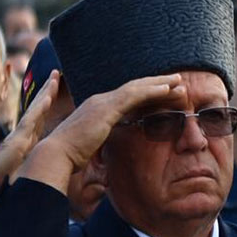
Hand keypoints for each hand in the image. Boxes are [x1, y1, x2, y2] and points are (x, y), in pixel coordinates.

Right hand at [0, 70, 58, 191]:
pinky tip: (48, 98)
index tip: (56, 88)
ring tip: (55, 77)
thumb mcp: (25, 167)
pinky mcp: (17, 140)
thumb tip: (46, 164)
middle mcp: (24, 132)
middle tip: (57, 73)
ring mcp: (20, 134)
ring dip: (46, 92)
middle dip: (48, 90)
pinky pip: (31, 121)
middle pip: (39, 107)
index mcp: (28, 138)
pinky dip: (40, 109)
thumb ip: (33, 161)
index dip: (48, 101)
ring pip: (36, 109)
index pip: (41, 115)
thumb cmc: (4, 179)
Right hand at [18, 73, 183, 192]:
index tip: (163, 90)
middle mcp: (101, 100)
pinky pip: (134, 96)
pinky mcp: (107, 109)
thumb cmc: (71, 156)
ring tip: (179, 82)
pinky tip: (167, 89)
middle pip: (134, 87)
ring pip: (137, 88)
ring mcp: (103, 102)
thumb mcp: (92, 146)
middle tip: (177, 80)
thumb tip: (110, 152)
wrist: (57, 155)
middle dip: (157, 83)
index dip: (146, 91)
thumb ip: (103, 143)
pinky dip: (152, 91)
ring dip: (160, 84)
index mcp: (98, 108)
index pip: (127, 96)